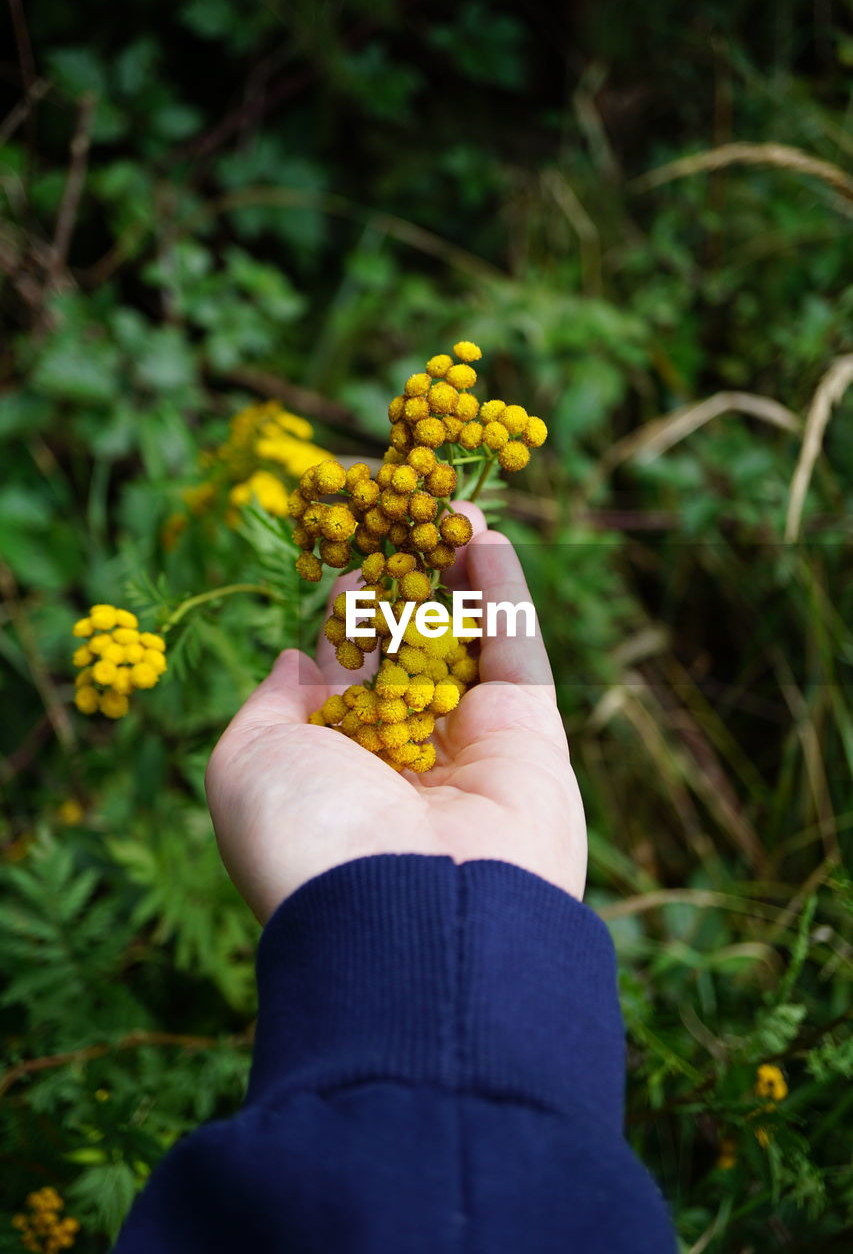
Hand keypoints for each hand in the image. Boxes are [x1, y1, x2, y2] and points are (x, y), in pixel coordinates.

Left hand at [205, 502, 586, 922]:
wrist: (407, 916)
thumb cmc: (307, 838)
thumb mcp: (245, 765)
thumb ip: (268, 706)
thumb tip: (295, 659)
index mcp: (338, 769)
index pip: (342, 673)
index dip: (341, 611)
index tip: (338, 553)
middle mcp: (406, 759)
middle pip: (407, 649)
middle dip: (401, 584)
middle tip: (396, 515)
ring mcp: (473, 747)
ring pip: (465, 641)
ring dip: (455, 572)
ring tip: (443, 503)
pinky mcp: (531, 737)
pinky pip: (516, 649)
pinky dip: (503, 591)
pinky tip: (481, 533)